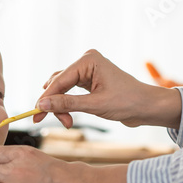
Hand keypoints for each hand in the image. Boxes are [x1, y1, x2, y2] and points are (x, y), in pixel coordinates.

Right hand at [35, 49, 182, 128]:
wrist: (148, 107)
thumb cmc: (128, 102)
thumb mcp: (95, 105)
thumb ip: (67, 104)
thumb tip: (42, 105)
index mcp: (89, 60)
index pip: (59, 80)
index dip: (46, 98)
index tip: (35, 113)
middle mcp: (87, 62)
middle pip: (59, 83)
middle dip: (54, 103)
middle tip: (45, 121)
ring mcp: (88, 71)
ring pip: (62, 88)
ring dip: (61, 106)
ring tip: (67, 122)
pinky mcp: (90, 81)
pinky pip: (70, 92)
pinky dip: (67, 105)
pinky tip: (68, 117)